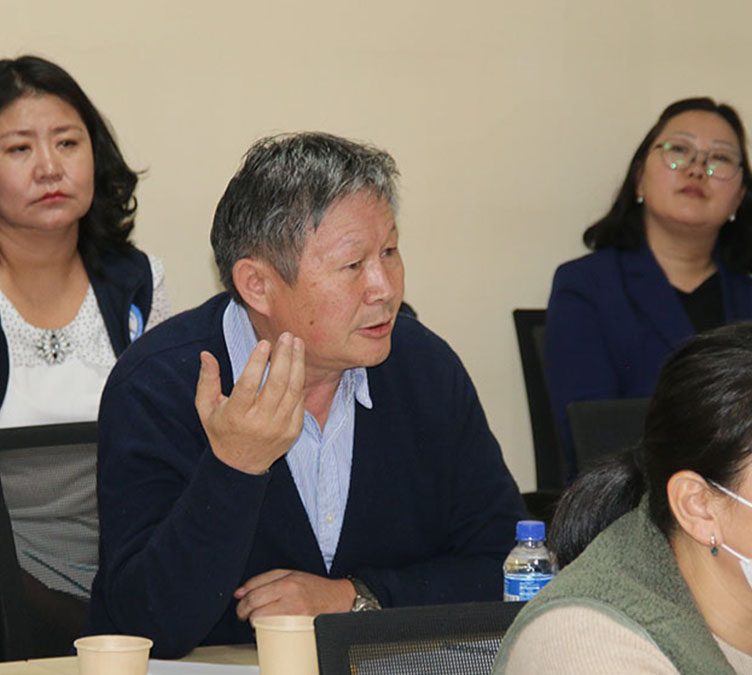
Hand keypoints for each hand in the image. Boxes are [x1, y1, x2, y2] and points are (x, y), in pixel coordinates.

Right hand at [194, 332, 304, 474]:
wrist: (241, 465)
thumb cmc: (222, 429)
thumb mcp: (206, 407)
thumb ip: (207, 380)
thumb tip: (206, 354)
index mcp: (236, 416)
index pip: (248, 384)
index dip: (257, 362)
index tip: (264, 343)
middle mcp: (260, 422)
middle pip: (276, 384)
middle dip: (284, 356)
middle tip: (286, 336)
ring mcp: (279, 428)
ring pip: (293, 390)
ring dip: (297, 364)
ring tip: (297, 344)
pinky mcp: (293, 431)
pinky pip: (300, 402)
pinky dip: (300, 381)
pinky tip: (298, 364)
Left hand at [234, 569, 355, 619]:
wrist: (337, 598)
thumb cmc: (314, 587)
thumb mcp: (291, 574)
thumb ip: (265, 580)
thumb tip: (240, 592)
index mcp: (287, 579)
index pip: (255, 587)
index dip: (242, 597)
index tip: (240, 601)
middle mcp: (290, 592)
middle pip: (254, 602)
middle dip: (243, 610)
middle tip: (244, 613)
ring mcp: (293, 609)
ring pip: (260, 617)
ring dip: (253, 620)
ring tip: (257, 619)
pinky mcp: (297, 623)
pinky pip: (271, 627)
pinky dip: (265, 627)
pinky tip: (267, 625)